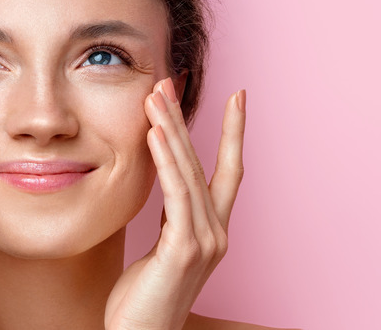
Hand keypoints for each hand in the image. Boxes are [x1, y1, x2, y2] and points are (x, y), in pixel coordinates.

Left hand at [104, 78, 245, 328]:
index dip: (234, 133)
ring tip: (156, 96)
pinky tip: (155, 135)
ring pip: (189, 173)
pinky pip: (176, 195)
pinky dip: (166, 161)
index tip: (237, 97)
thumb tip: (166, 179)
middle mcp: (216, 233)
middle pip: (204, 163)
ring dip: (171, 131)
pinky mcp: (184, 250)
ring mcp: (205, 242)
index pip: (228, 172)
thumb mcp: (161, 247)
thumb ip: (170, 215)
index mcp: (212, 230)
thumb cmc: (143, 297)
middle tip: (169, 82)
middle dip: (186, 121)